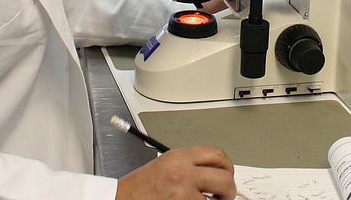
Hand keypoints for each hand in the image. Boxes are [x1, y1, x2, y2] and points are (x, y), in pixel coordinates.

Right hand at [115, 146, 236, 199]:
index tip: (227, 174)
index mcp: (179, 157)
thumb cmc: (140, 188)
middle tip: (224, 196)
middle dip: (229, 189)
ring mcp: (183, 193)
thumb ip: (190, 165)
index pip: (217, 154)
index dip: (227, 166)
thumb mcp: (165, 165)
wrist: (121, 199)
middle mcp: (183, 172)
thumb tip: (216, 173)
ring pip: (217, 199)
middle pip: (224, 177)